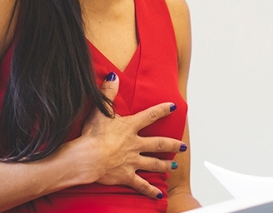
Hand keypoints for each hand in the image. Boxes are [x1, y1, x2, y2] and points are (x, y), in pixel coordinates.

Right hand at [59, 73, 185, 198]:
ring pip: (153, 163)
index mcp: (130, 127)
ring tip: (173, 166)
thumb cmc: (92, 134)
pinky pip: (141, 184)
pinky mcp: (126, 176)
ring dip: (164, 165)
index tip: (173, 107)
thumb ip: (107, 93)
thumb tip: (112, 77)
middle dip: (172, 144)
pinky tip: (159, 195)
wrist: (89, 158)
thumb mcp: (100, 110)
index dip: (162, 110)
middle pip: (158, 144)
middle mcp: (135, 144)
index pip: (150, 115)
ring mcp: (132, 161)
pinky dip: (150, 190)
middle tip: (183, 146)